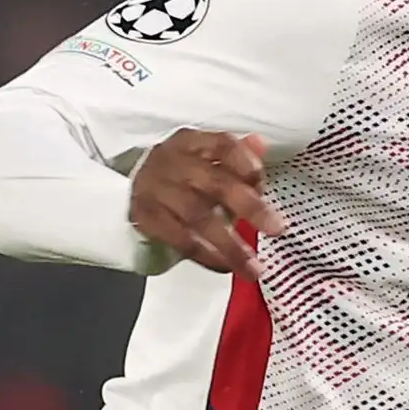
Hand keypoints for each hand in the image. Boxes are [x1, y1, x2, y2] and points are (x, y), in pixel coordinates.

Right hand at [129, 129, 285, 279]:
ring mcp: (156, 190)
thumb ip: (239, 155)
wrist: (132, 184)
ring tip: (253, 267)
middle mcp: (173, 162)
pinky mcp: (146, 218)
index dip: (247, 163)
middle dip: (249, 207)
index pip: (224, 145)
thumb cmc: (182, 172)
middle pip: (216, 183)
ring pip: (198, 218)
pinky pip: (180, 240)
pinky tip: (226, 266)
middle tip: (276, 228)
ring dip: (230, 245)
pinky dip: (206, 256)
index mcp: (193, 142)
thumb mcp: (207, 156)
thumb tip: (261, 145)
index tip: (263, 183)